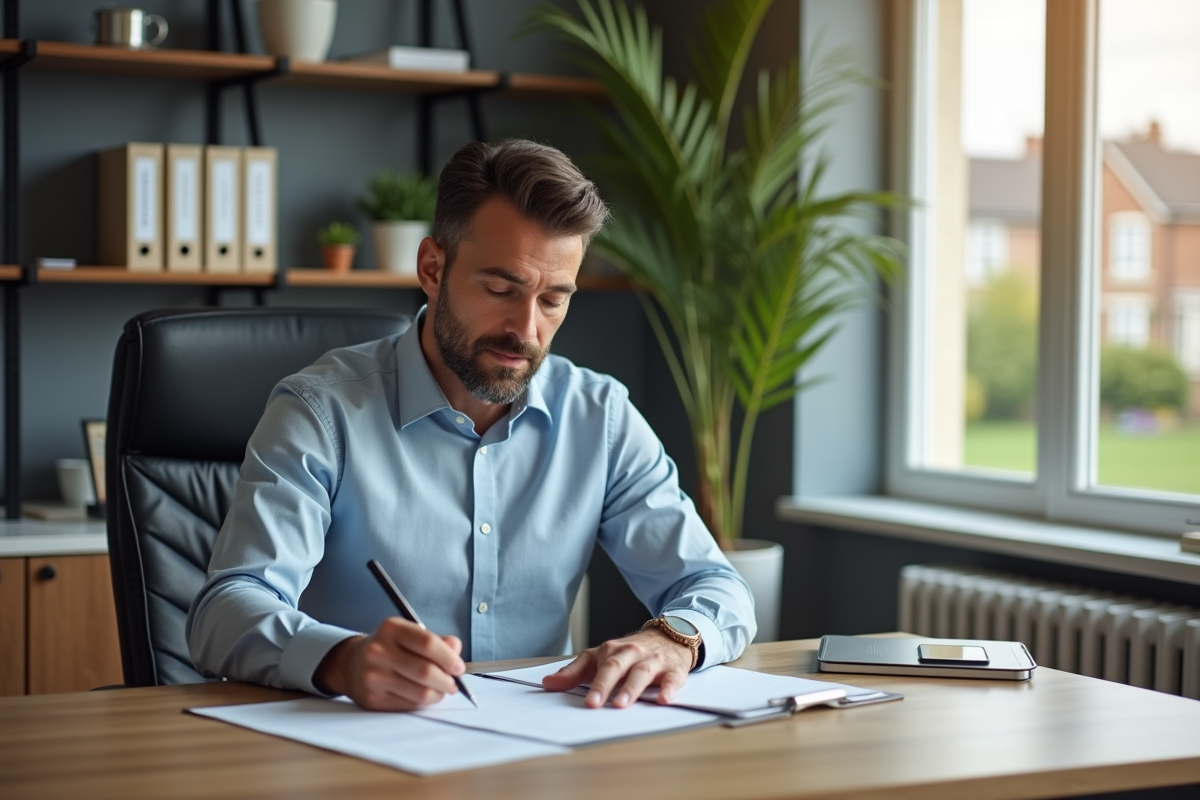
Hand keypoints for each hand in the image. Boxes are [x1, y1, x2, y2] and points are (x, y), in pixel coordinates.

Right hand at [313, 617, 465, 710]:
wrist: (351, 664)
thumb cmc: (390, 647)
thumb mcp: (410, 634)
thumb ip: (436, 641)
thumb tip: (455, 649)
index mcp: (391, 629)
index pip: (428, 643)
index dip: (449, 658)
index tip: (459, 667)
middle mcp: (378, 651)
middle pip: (425, 671)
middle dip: (447, 680)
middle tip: (453, 683)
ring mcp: (373, 677)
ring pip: (420, 692)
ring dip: (438, 694)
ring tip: (441, 690)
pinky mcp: (372, 699)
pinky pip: (409, 705)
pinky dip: (423, 703)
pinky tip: (424, 695)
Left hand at [541, 629, 692, 708]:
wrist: (670, 635)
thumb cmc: (630, 652)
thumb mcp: (600, 658)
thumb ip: (574, 671)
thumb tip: (547, 683)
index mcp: (611, 651)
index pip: (597, 666)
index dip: (589, 684)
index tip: (584, 703)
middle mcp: (631, 653)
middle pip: (616, 667)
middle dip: (604, 686)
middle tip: (594, 705)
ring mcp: (653, 660)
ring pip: (641, 672)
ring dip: (631, 688)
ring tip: (621, 705)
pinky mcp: (673, 669)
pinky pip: (672, 679)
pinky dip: (668, 689)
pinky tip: (663, 700)